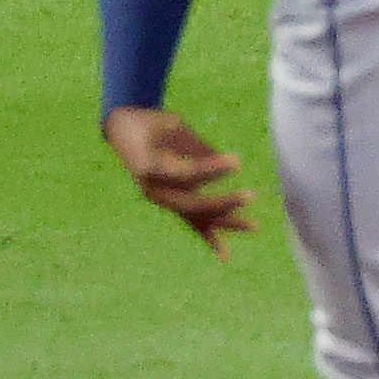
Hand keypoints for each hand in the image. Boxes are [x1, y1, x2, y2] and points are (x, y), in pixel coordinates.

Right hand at [106, 104, 251, 255]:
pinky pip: (192, 222)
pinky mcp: (171, 202)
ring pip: (196, 217)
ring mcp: (162, 200)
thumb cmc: (151, 122)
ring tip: (255, 227)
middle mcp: (154, 191)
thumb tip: (222, 163)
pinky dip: (210, 237)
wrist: (123, 128)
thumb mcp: (172, 124)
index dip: (211, 170)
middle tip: (251, 196)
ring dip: (226, 222)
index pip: (185, 176)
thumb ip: (195, 146)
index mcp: (148, 168)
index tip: (237, 161)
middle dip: (223, 203)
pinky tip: (225, 255)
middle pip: (191, 204)